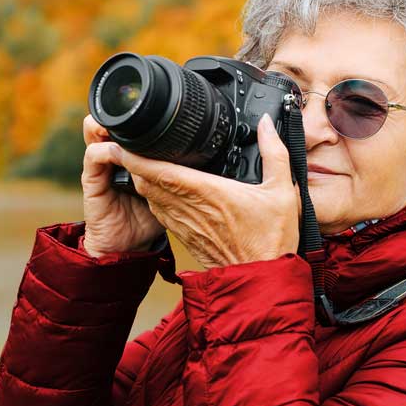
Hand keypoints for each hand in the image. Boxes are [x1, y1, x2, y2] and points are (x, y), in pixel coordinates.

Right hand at [80, 115, 165, 257]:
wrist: (125, 247)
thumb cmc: (146, 222)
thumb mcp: (168, 193)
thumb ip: (178, 176)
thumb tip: (208, 164)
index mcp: (130, 160)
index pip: (128, 130)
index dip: (136, 117)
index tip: (155, 109)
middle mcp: (113, 160)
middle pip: (110, 125)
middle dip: (119, 115)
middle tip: (137, 111)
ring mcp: (101, 169)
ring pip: (95, 133)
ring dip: (106, 125)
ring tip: (120, 121)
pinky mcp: (91, 181)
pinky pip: (93, 157)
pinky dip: (104, 150)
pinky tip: (117, 151)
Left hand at [109, 113, 300, 267]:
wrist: (260, 281)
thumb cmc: (271, 240)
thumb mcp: (282, 191)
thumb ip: (274, 153)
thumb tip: (267, 125)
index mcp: (207, 193)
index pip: (161, 171)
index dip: (137, 156)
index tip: (123, 142)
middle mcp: (189, 208)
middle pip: (147, 182)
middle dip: (133, 162)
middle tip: (127, 143)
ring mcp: (184, 224)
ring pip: (150, 197)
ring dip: (141, 179)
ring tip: (137, 160)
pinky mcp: (185, 236)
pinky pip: (160, 212)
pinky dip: (153, 197)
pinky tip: (159, 188)